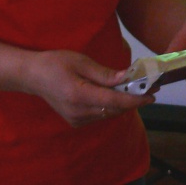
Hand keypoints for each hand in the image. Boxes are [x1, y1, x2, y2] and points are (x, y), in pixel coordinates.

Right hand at [22, 50, 151, 126]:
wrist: (33, 76)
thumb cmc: (56, 63)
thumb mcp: (81, 62)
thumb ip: (105, 74)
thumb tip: (127, 78)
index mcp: (80, 95)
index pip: (115, 101)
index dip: (135, 99)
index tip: (152, 95)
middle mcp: (79, 113)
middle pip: (114, 109)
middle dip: (133, 100)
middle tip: (149, 88)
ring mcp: (77, 120)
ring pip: (109, 113)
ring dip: (123, 103)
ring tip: (136, 89)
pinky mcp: (76, 122)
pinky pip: (100, 115)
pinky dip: (111, 106)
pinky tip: (115, 94)